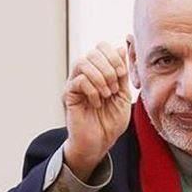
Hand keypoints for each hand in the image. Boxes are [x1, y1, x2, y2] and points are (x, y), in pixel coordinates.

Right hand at [62, 42, 130, 181]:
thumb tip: (121, 47)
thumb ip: (121, 72)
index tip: (122, 74)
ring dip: (100, 77)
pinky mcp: (68, 96)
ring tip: (106, 94)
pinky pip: (78, 81)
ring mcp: (75, 84)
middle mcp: (85, 74)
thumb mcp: (123, 94)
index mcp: (98, 71)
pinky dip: (92, 90)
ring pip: (82, 62)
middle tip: (114, 88)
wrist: (100, 143)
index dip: (113, 55)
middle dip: (108, 68)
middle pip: (92, 52)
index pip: (101, 47)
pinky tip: (96, 103)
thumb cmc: (110, 121)